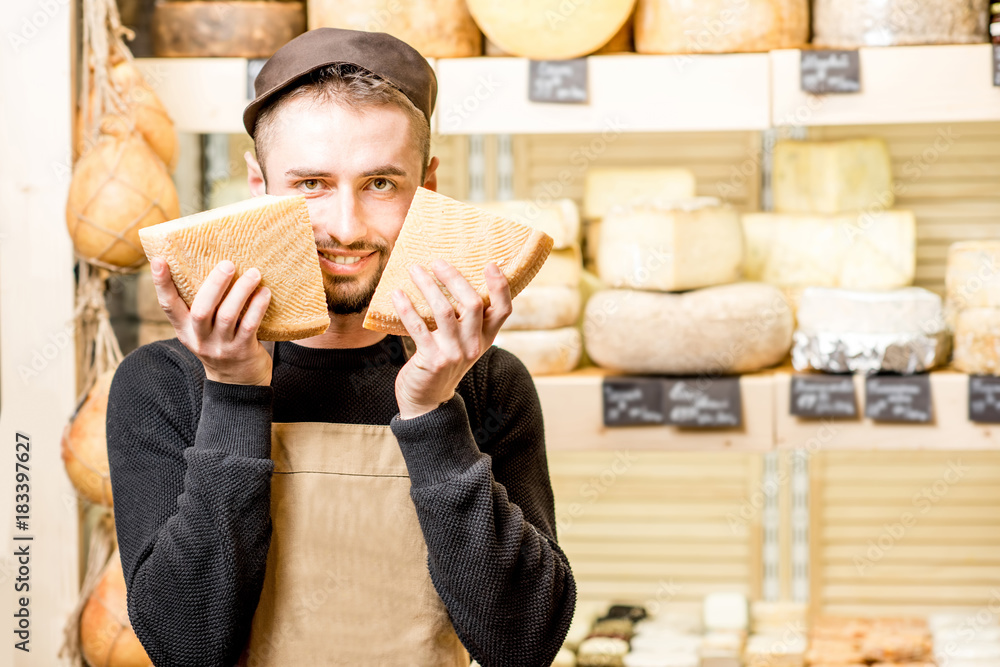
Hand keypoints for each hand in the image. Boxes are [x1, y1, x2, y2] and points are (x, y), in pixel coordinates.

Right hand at [150, 257, 273, 385]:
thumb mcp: (203, 330)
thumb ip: (203, 305)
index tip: (158, 260)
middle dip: (215, 284)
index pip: (167, 305)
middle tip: (227, 264)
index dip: (161, 284)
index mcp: (184, 330)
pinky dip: (257, 307)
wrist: (238, 383)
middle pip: (201, 310)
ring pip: (228, 316)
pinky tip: (265, 292)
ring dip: (241, 291)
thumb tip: (214, 265)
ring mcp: (220, 347)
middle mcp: (199, 339)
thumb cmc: (221, 344)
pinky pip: (249, 326)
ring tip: (253, 273)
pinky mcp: (242, 351)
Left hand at [392, 260, 511, 418]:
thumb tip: (451, 279)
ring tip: (414, 269)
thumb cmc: (443, 362)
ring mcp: (454, 354)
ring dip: (427, 286)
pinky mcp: (432, 360)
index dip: (500, 287)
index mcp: (485, 338)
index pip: (503, 311)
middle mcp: (473, 345)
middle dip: (454, 278)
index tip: (490, 264)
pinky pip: (418, 327)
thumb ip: (465, 320)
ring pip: (444, 311)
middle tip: (437, 262)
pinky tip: (397, 294)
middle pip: (472, 304)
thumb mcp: (463, 344)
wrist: (427, 400)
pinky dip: (406, 308)